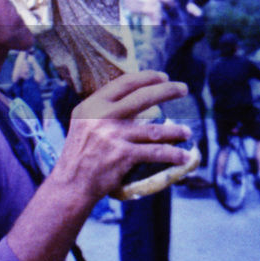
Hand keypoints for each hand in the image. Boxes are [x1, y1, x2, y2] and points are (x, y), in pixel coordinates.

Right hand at [51, 71, 191, 202]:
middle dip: (168, 91)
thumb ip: (102, 109)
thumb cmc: (79, 154)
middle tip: (184, 88)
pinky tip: (183, 156)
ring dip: (175, 131)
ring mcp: (113, 136)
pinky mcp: (123, 155)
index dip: (147, 77)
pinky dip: (172, 154)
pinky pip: (155, 152)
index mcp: (92, 105)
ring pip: (154, 129)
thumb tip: (132, 96)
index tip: (163, 77)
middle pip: (143, 97)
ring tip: (187, 132)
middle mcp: (102, 116)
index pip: (124, 83)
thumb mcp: (83, 123)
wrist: (71, 183)